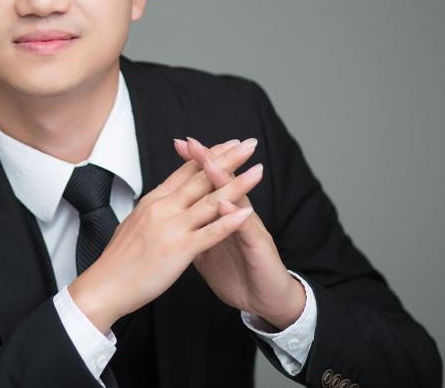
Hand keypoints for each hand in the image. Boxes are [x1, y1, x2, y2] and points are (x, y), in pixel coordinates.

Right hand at [68, 145, 262, 333]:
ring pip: (210, 200)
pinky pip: (209, 233)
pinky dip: (229, 222)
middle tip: (248, 144)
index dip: (208, 155)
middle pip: (201, 177)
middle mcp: (163, 208)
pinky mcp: (178, 250)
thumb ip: (152, 210)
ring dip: (237, 184)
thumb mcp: (134, 223)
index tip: (227, 144)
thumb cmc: (117, 259)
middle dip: (228, 159)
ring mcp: (172, 227)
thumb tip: (160, 200)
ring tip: (258, 171)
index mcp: (154, 201)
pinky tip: (247, 213)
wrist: (104, 284)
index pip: (185, 171)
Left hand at [173, 136, 304, 330]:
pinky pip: (246, 230)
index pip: (209, 184)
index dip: (195, 164)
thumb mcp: (209, 252)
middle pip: (223, 183)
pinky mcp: (259, 248)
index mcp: (225, 216)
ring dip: (223, 180)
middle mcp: (239, 216)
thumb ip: (196, 233)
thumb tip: (178, 221)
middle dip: (208, 161)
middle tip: (192, 142)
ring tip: (209, 162)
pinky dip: (235, 216)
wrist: (267, 302)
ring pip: (236, 199)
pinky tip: (226, 203)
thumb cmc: (240, 275)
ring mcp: (250, 229)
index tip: (180, 145)